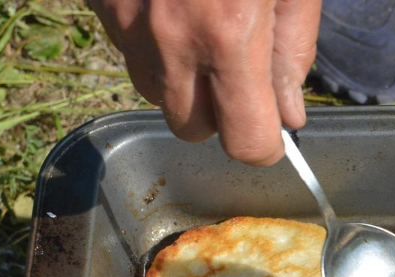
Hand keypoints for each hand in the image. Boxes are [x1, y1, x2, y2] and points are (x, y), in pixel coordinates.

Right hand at [89, 0, 321, 165]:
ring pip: (153, 92)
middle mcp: (170, 37)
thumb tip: (288, 115)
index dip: (264, 145)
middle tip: (238, 71)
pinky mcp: (101, 1)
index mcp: (229, 32)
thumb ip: (294, 49)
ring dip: (179, 80)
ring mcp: (127, 19)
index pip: (245, 142)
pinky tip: (170, 4)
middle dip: (218, 115)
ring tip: (201, 28)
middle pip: (191, 130)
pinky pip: (126, 49)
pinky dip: (149, 41)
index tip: (271, 132)